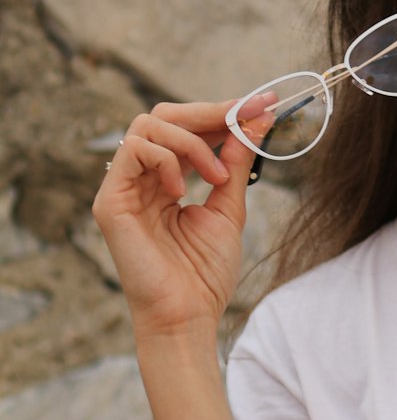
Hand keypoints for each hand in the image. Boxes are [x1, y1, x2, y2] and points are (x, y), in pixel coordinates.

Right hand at [92, 98, 271, 341]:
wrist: (188, 315)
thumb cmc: (205, 272)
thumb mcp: (229, 205)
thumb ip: (236, 161)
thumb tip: (257, 119)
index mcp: (166, 180)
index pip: (186, 128)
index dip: (222, 112)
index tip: (262, 104)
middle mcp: (141, 179)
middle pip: (163, 116)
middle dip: (208, 112)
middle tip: (244, 117)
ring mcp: (122, 188)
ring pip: (147, 126)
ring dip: (192, 142)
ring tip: (216, 176)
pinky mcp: (110, 202)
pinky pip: (133, 150)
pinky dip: (166, 159)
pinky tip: (184, 190)